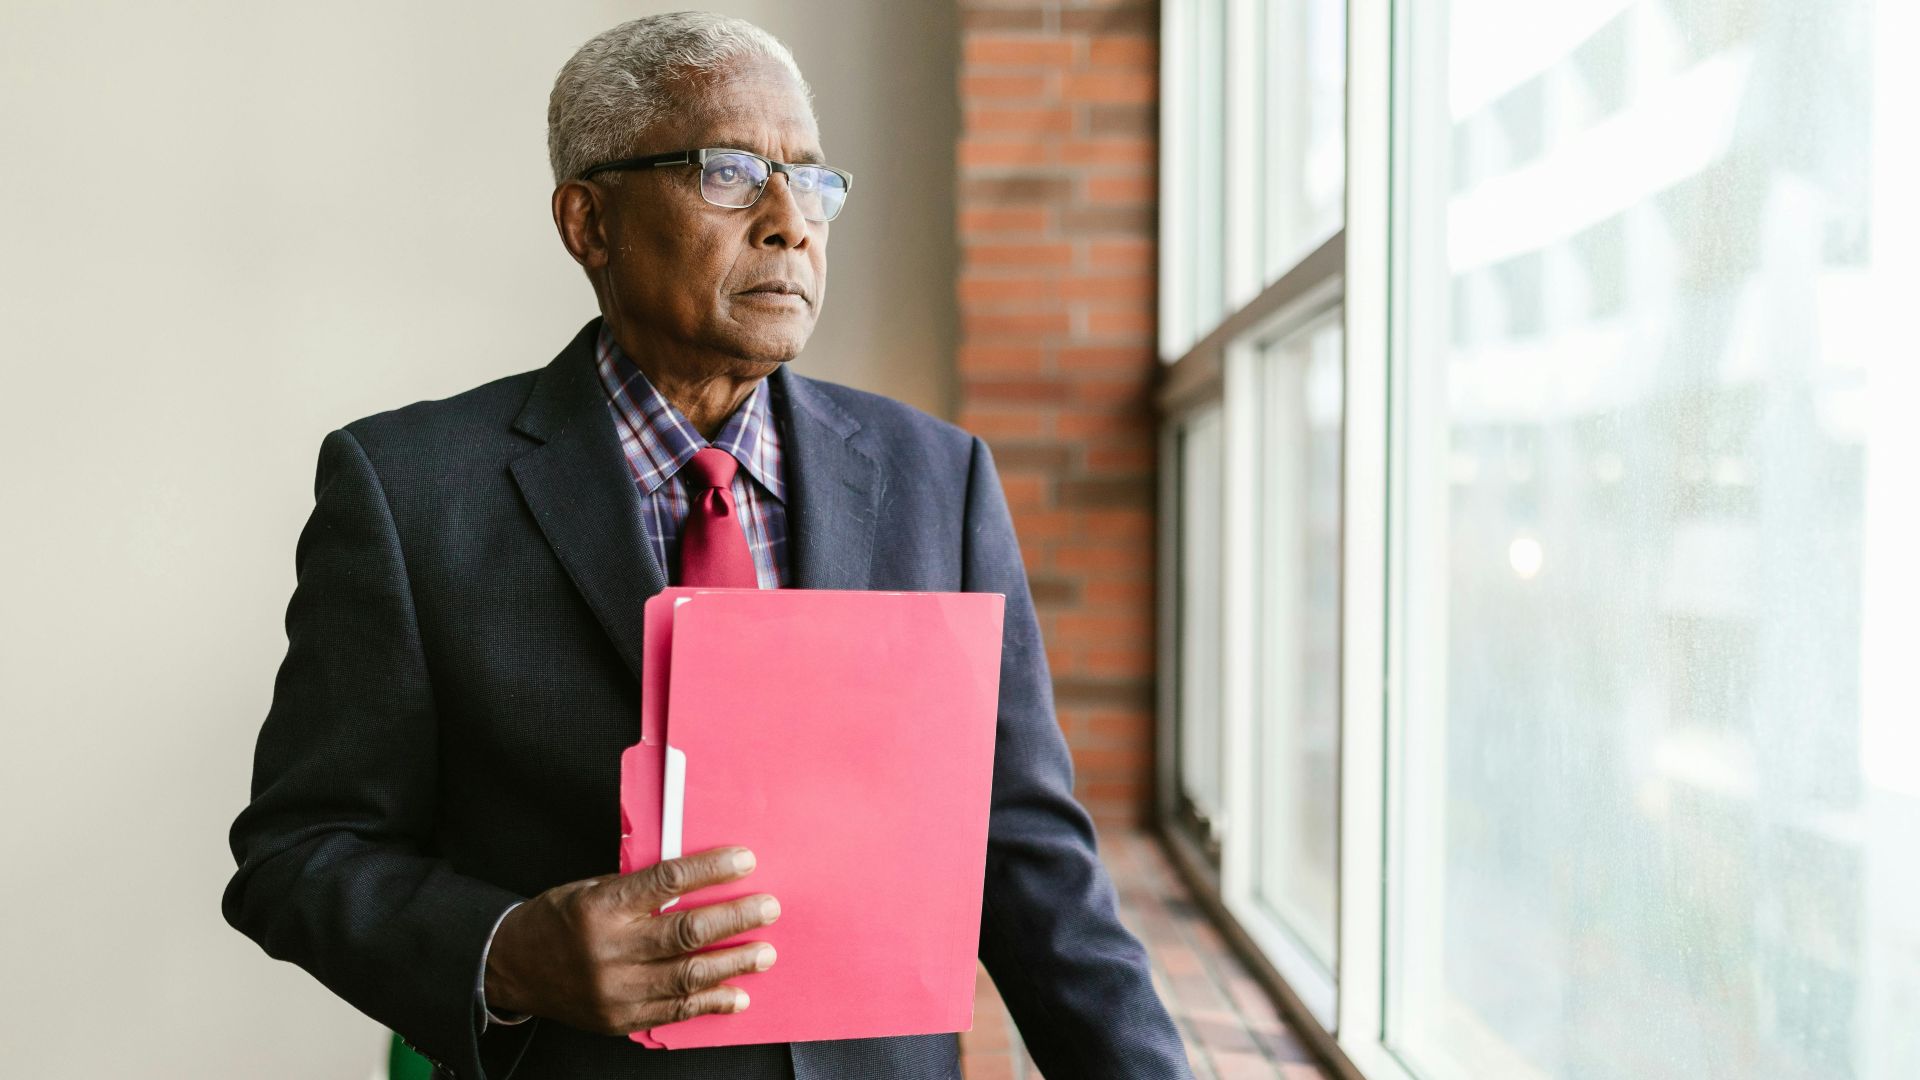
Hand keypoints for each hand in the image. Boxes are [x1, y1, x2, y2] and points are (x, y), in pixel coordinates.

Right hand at [483, 846, 779, 1035]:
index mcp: (601, 907)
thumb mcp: (591, 888)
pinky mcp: (618, 1020)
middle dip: (735, 919)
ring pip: (687, 976)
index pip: (667, 882)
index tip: (745, 860)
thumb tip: (699, 879)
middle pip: (685, 932)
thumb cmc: (559, 919)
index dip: (711, 870)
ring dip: (733, 964)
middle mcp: (608, 950)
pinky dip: (710, 1002)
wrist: (512, 967)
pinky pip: (675, 1012)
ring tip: (765, 953)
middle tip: (769, 908)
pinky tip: (738, 994)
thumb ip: (640, 889)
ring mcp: (614, 990)